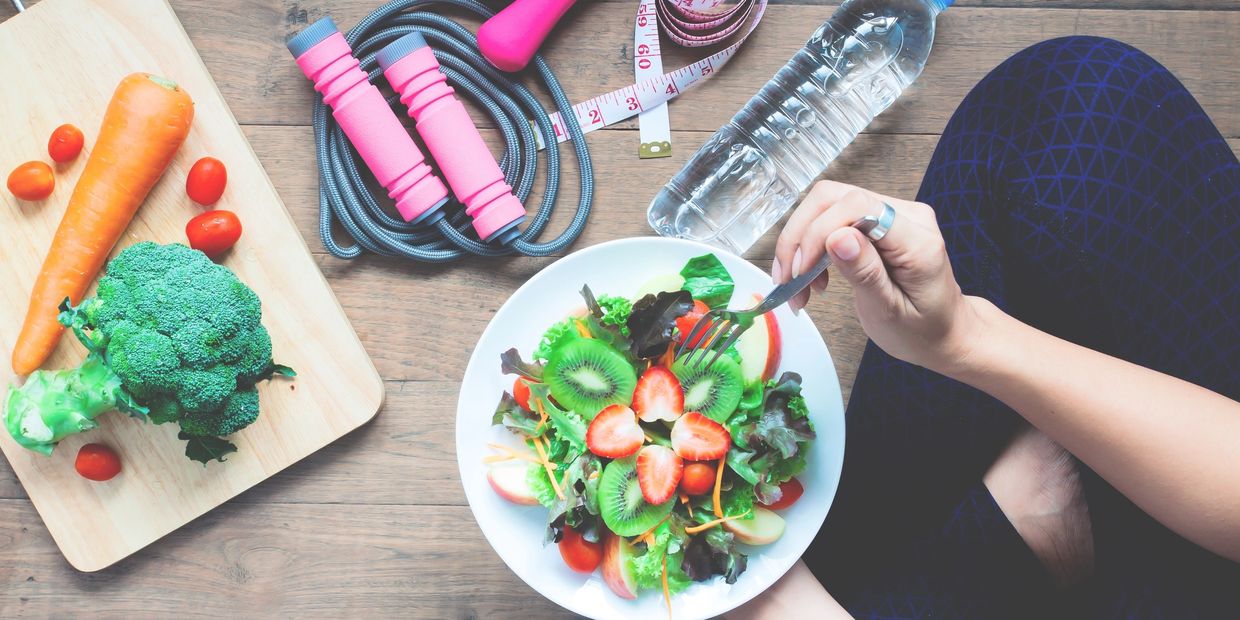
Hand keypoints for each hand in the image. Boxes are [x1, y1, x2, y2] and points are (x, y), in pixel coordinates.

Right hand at [773, 181, 984, 372]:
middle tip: (789, 279)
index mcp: (918, 240)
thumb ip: (865, 273)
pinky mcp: (878, 220)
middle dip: (801, 236)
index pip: (857, 207)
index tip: (801, 272)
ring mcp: (893, 213)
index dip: (818, 232)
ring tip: (797, 284)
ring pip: (826, 204)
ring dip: (801, 242)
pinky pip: (832, 217)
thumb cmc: (922, 330)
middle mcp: (907, 215)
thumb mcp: (890, 312)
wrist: (944, 332)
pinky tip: (811, 276)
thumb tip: (837, 237)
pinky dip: (811, 245)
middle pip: (834, 198)